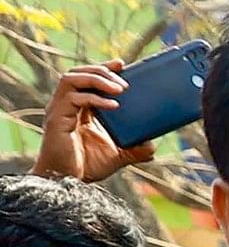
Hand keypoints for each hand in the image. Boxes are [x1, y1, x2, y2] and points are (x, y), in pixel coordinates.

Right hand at [32, 64, 153, 182]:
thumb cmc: (87, 167)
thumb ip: (135, 149)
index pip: (86, 78)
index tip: (121, 63)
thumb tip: (153, 146)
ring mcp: (59, 110)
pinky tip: (113, 105)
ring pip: (71, 79)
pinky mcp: (56, 119)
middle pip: (77, 73)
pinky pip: (72, 98)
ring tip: (120, 89)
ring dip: (97, 79)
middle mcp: (66, 105)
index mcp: (78, 108)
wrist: (68, 183)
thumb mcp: (118, 156)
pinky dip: (94, 98)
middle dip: (102, 71)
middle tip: (124, 80)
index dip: (102, 68)